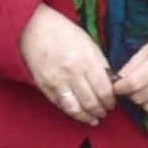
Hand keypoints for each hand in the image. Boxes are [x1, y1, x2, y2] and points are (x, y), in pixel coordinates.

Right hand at [19, 4, 114, 125]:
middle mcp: (73, 72)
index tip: (112, 103)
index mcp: (87, 60)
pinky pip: (60, 104)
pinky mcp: (44, 85)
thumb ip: (100, 64)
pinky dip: (70, 111)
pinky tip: (77, 113)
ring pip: (75, 109)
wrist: (35, 27)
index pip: (104, 90)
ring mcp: (57, 80)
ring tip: (93, 119)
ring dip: (87, 117)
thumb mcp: (89, 44)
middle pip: (91, 102)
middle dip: (100, 111)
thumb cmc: (65, 33)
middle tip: (104, 113)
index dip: (110, 101)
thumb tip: (110, 83)